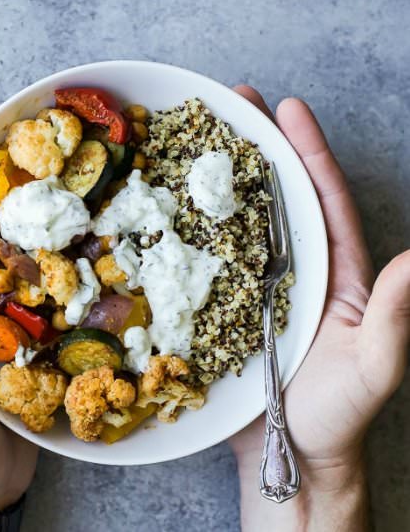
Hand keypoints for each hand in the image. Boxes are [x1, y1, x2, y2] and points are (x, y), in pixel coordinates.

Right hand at [229, 87, 409, 530]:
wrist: (290, 453)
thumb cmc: (334, 416)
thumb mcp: (372, 368)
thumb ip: (392, 318)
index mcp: (337, 272)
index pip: (325, 200)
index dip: (308, 152)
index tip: (289, 110)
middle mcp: (298, 268)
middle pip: (279, 196)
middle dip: (260, 147)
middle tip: (234, 105)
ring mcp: (258, 285)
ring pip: (242, 221)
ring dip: (224, 180)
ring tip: (197, 141)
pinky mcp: (227, 305)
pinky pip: (211, 260)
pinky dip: (194, 231)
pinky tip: (172, 209)